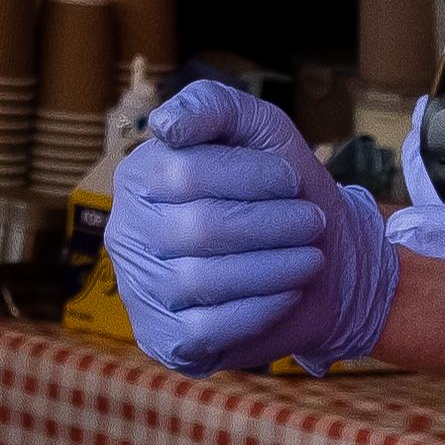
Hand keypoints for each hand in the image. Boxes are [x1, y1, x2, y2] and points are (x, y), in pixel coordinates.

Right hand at [105, 80, 397, 376]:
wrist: (317, 260)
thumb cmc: (280, 191)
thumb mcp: (256, 129)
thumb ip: (212, 105)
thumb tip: (165, 126)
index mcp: (139, 178)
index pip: (184, 172)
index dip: (249, 174)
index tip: (290, 179)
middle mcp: (127, 234)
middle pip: (199, 227)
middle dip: (271, 223)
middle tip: (312, 222)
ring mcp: (141, 290)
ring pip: (204, 279)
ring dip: (274, 267)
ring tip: (311, 256)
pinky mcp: (165, 338)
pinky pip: (209, 329)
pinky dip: (261, 308)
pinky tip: (289, 292)